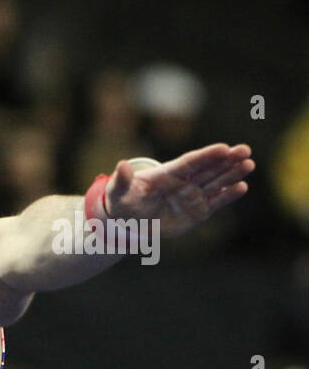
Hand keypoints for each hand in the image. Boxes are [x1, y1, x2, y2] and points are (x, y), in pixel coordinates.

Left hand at [104, 143, 253, 239]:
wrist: (128, 221)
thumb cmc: (123, 200)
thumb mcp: (118, 191)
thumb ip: (122, 180)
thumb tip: (121, 165)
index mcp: (168, 173)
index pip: (190, 162)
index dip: (206, 155)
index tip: (223, 148)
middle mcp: (184, 182)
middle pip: (208, 169)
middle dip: (227, 160)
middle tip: (245, 151)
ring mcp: (193, 196)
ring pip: (216, 183)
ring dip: (232, 174)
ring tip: (248, 165)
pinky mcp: (198, 211)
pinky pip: (215, 202)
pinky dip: (227, 196)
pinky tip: (241, 187)